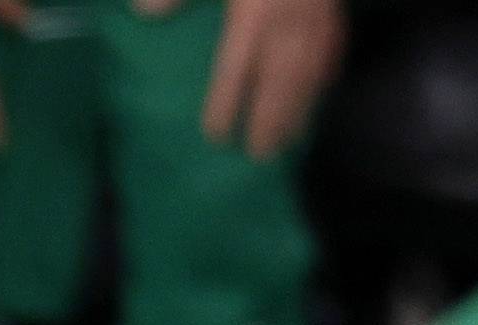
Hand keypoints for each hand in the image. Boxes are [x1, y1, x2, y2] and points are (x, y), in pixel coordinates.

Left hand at [153, 0, 340, 157]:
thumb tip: (144, 14)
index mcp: (251, 12)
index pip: (236, 69)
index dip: (227, 105)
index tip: (217, 137)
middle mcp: (287, 17)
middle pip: (281, 79)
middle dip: (272, 120)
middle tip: (262, 156)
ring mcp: (316, 10)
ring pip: (310, 67)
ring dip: (301, 107)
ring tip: (291, 139)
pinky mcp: (333, 2)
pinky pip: (333, 45)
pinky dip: (325, 74)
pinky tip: (319, 93)